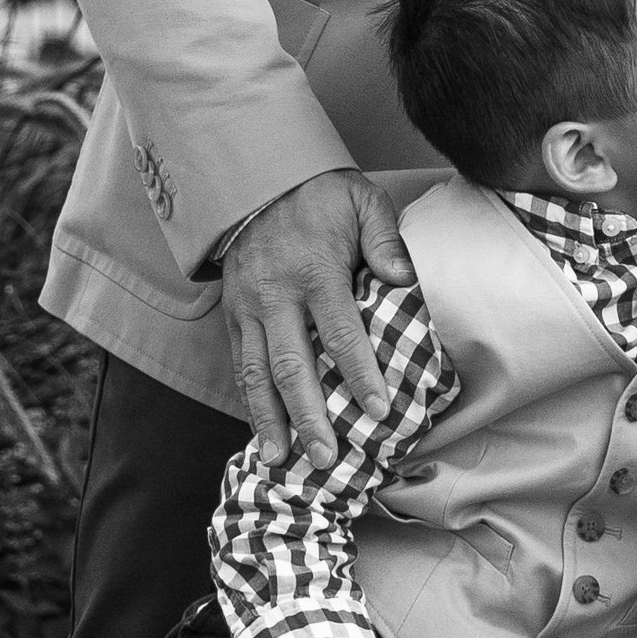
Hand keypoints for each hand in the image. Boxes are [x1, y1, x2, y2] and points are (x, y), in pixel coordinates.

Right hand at [222, 169, 414, 469]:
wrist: (257, 178)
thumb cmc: (320, 194)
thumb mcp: (361, 201)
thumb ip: (384, 240)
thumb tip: (404, 279)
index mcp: (315, 270)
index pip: (341, 333)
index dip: (360, 375)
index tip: (379, 411)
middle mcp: (276, 296)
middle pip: (292, 367)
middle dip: (309, 416)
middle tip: (327, 457)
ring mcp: (248, 307)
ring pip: (257, 374)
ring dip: (269, 420)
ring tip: (281, 460)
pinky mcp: (232, 313)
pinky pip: (240, 363)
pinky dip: (249, 400)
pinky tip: (261, 430)